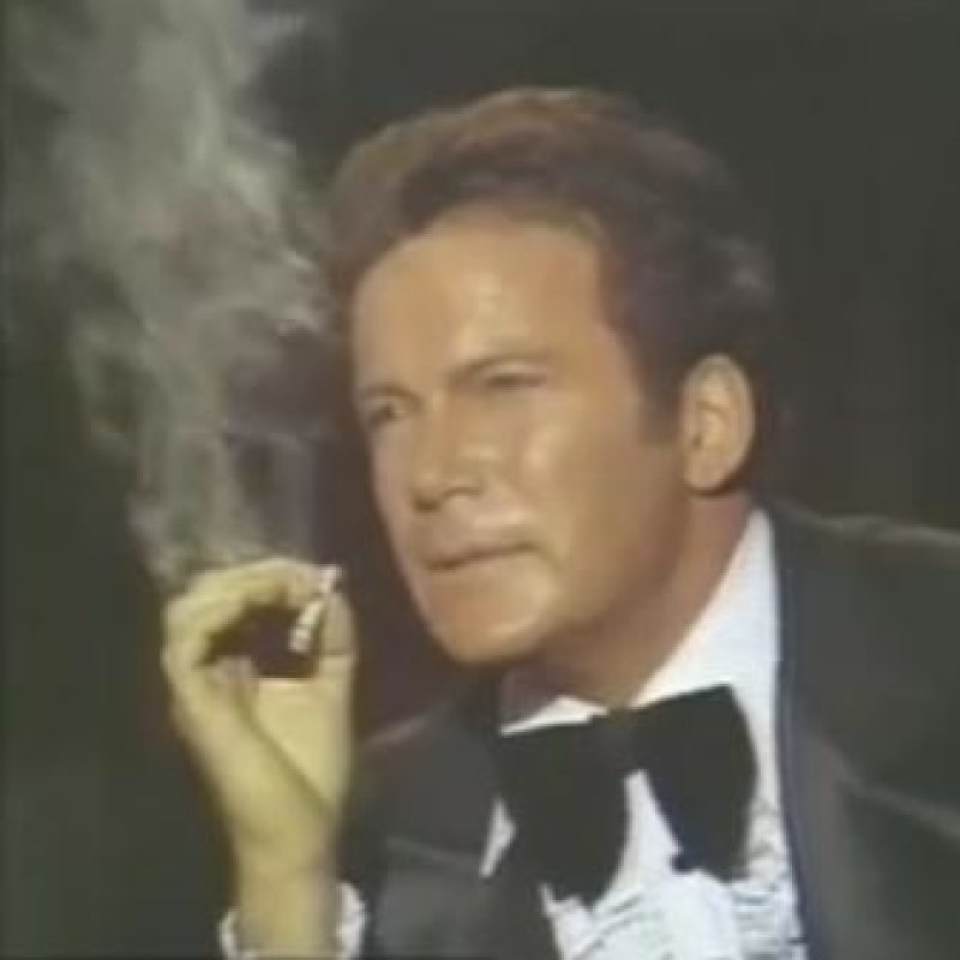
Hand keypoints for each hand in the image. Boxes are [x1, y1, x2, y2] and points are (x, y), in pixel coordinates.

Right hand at [162, 558, 356, 873]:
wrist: (300, 831)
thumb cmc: (312, 769)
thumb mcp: (330, 684)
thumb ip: (333, 637)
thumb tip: (332, 586)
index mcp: (236, 664)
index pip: (233, 599)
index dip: (269, 575)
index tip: (315, 575)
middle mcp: (208, 669)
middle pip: (206, 594)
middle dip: (256, 573)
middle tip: (300, 576)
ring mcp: (194, 685)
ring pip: (187, 610)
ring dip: (236, 586)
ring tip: (280, 586)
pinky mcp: (190, 702)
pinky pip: (185, 642)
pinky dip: (219, 612)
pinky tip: (258, 605)